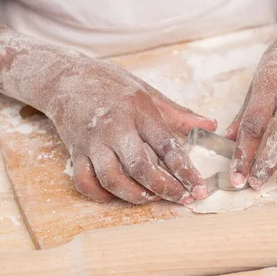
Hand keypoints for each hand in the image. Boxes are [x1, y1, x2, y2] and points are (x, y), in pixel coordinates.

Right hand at [44, 57, 216, 204]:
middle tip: (182, 199)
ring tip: (153, 198)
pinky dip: (101, 195)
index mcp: (138, 111)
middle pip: (140, 167)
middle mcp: (115, 128)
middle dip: (165, 188)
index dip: (185, 170)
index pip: (166, 146)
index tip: (199, 187)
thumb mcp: (149, 92)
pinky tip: (118, 195)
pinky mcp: (75, 151)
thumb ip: (179, 114)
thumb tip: (211, 125)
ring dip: (135, 195)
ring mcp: (92, 142)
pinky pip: (85, 182)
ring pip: (112, 179)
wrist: (64, 77)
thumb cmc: (111, 84)